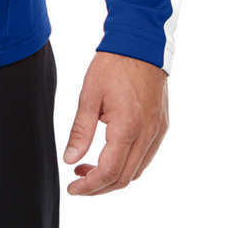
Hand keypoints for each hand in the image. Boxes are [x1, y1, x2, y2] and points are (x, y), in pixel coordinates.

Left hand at [62, 50, 168, 194]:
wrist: (140, 43)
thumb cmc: (113, 65)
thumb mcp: (89, 95)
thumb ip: (80, 131)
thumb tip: (70, 159)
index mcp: (128, 127)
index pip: (109, 172)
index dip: (89, 186)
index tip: (72, 188)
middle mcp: (147, 134)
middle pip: (124, 178)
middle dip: (99, 186)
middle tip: (78, 180)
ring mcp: (157, 131)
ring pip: (137, 170)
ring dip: (113, 176)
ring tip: (89, 167)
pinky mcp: (161, 126)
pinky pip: (146, 156)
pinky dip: (127, 164)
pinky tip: (110, 154)